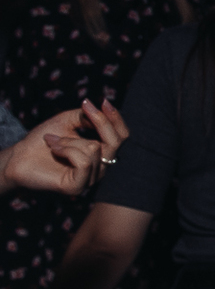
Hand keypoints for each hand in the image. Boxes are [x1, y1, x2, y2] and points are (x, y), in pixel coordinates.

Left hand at [0, 101, 123, 195]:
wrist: (18, 157)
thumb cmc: (43, 139)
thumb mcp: (68, 120)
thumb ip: (88, 116)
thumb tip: (102, 109)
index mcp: (102, 153)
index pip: (122, 136)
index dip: (116, 118)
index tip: (104, 101)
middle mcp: (101, 167)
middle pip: (116, 141)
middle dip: (100, 121)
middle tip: (84, 108)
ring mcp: (90, 179)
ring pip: (95, 149)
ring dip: (70, 140)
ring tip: (53, 141)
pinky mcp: (77, 186)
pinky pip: (83, 162)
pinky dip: (67, 150)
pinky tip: (54, 149)